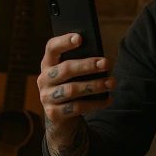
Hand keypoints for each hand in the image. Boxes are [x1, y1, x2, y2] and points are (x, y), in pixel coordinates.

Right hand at [37, 33, 115, 155]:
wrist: (62, 117)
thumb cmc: (72, 86)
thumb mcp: (74, 74)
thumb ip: (81, 64)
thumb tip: (100, 60)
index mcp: (48, 63)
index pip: (52, 48)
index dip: (64, 42)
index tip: (80, 38)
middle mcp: (44, 79)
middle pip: (65, 69)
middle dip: (87, 66)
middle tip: (106, 63)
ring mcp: (47, 97)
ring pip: (72, 90)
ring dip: (94, 86)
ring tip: (111, 83)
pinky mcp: (54, 113)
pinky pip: (76, 107)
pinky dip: (95, 103)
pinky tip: (108, 99)